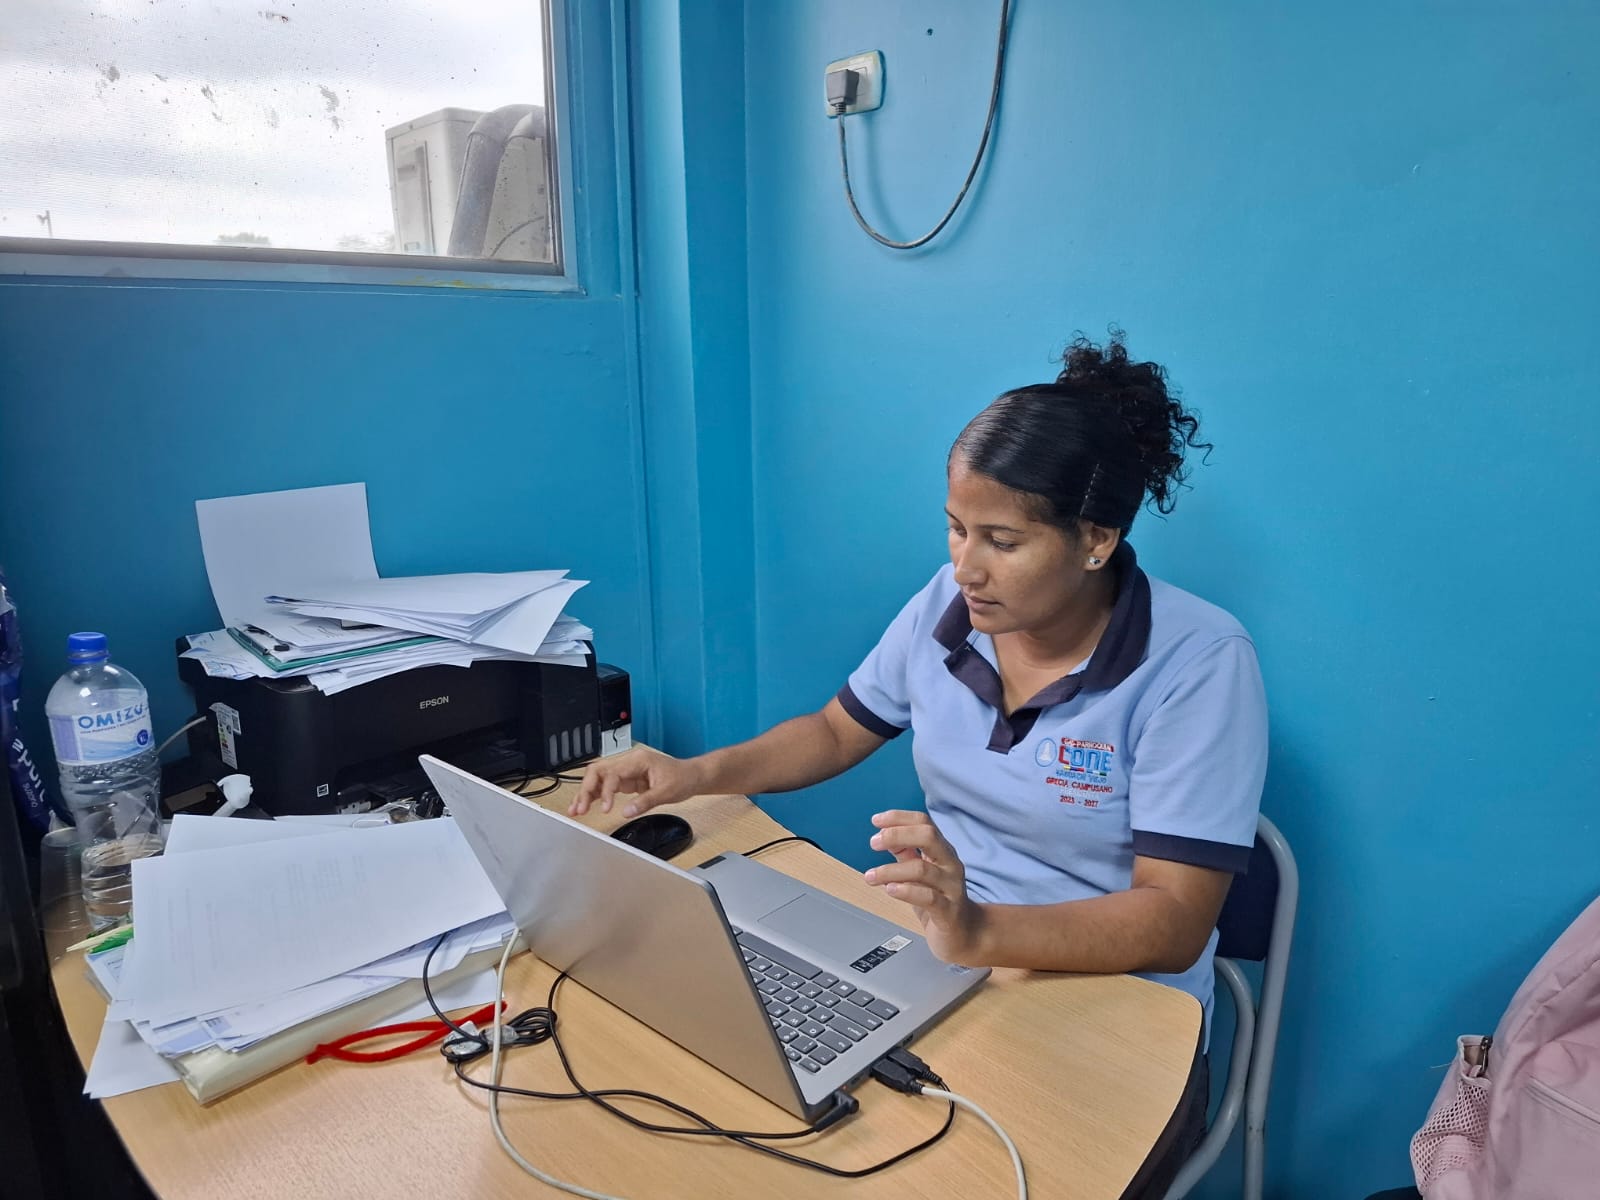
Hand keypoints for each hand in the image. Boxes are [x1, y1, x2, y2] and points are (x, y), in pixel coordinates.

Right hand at [568, 746, 703, 817]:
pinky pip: (606, 786)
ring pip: (598, 778)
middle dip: (586, 789)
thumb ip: (645, 802)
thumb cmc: (683, 778)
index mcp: (638, 760)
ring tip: (576, 809)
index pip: (613, 774)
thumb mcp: (667, 792)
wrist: (692, 776)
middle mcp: (629, 763)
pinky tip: (585, 805)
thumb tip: (626, 812)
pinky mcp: (626, 780)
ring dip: (586, 793)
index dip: (606, 792)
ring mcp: (626, 771)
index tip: (605, 808)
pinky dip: (595, 796)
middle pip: (598, 771)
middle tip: (579, 808)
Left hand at [863, 810, 985, 964]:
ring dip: (890, 870)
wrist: (966, 935)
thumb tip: (885, 836)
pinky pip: (928, 897)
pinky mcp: (949, 912)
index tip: (876, 820)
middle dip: (897, 835)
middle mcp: (950, 865)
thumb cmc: (940, 901)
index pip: (924, 823)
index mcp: (942, 852)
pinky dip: (906, 891)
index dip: (899, 818)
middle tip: (874, 843)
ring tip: (871, 876)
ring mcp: (952, 887)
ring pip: (922, 869)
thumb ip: (906, 854)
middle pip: (928, 836)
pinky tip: (890, 890)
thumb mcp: (921, 874)